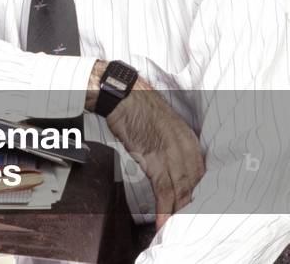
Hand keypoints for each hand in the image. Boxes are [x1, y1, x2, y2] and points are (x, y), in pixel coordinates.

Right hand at [104, 77, 204, 229]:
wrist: (122, 94)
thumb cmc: (138, 106)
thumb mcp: (163, 125)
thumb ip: (171, 144)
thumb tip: (169, 160)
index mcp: (190, 140)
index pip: (200, 174)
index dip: (197, 193)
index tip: (193, 207)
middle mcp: (186, 149)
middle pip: (194, 186)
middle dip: (191, 207)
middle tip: (188, 223)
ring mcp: (171, 155)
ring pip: (181, 191)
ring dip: (178, 213)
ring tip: (175, 229)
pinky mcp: (154, 161)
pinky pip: (164, 191)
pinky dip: (164, 209)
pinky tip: (163, 221)